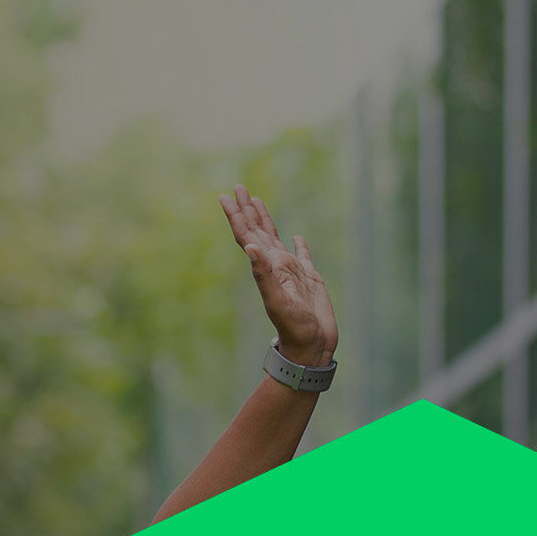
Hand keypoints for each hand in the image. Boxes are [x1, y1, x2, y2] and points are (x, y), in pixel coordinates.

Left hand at [220, 186, 337, 371]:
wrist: (312, 348)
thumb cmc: (294, 328)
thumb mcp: (277, 301)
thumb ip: (263, 275)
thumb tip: (250, 247)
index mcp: (267, 267)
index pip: (247, 236)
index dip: (236, 215)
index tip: (225, 195)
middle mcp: (277, 266)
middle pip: (258, 231)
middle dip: (247, 209)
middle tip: (238, 187)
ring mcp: (293, 272)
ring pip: (276, 239)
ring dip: (266, 220)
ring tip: (258, 202)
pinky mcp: (310, 279)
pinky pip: (303, 255)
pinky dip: (299, 244)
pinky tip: (296, 237)